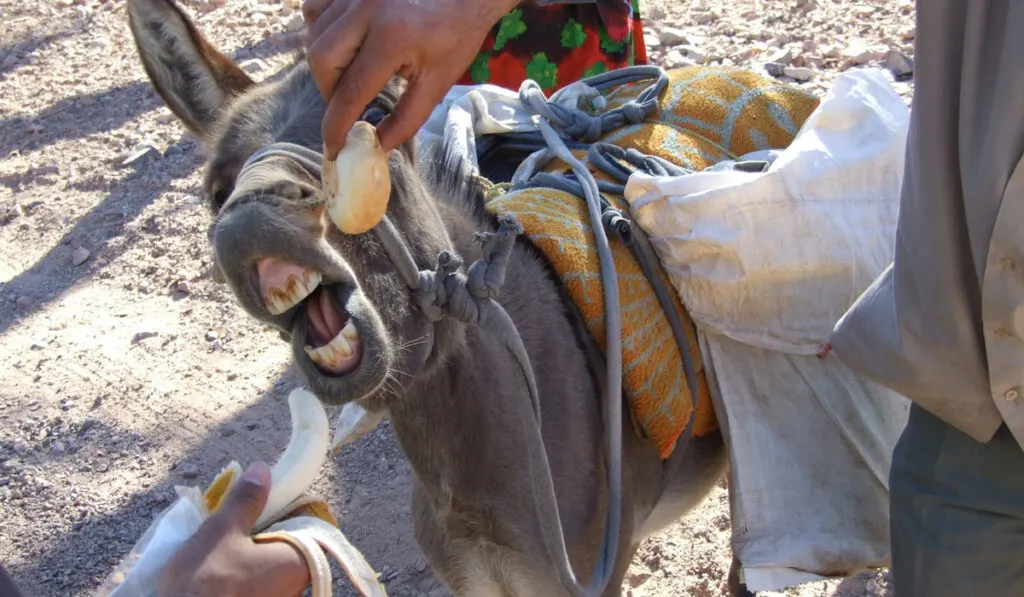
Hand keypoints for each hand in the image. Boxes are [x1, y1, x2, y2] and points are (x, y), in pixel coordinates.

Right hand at [156, 462, 310, 596]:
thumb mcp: (221, 532)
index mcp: (301, 562)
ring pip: (270, 564)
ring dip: (251, 551)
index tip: (262, 499)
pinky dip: (243, 573)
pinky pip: (258, 583)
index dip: (286, 504)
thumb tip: (261, 471)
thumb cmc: (206, 582)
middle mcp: (298, 586)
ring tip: (221, 544)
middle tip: (234, 521)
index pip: (308, 520)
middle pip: (289, 542)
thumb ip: (245, 500)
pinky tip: (218, 569)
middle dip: (263, 528)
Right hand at [303, 0, 519, 158]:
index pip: (352, 91)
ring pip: (315, 34)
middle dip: (330, 89)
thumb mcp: (438, 82)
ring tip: (349, 74)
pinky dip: (322, 32)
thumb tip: (378, 146)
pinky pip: (316, 9)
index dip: (337, 124)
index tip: (332, 147)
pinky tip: (343, 44)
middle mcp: (367, 9)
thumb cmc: (456, 35)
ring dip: (326, 63)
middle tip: (348, 101)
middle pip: (323, 60)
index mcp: (393, 37)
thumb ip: (407, 118)